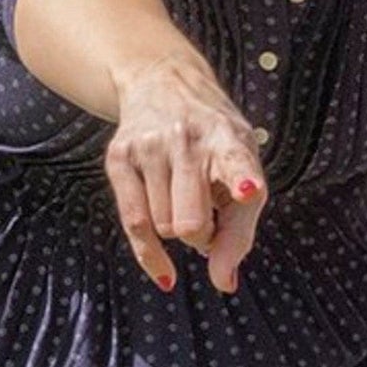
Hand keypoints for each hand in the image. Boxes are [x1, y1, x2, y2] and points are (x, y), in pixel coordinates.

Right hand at [105, 54, 268, 294]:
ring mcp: (149, 146)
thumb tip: (224, 283)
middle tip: (208, 217)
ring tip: (184, 203)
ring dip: (178, 230)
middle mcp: (187, 139)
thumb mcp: (242, 169)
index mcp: (229, 139)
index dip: (242, 179)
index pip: (236, 162)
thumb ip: (240, 229)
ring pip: (163, 228)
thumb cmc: (215, 141)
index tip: (248, 190)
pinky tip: (166, 274)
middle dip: (202, 236)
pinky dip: (152, 257)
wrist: (163, 83)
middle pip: (191, 222)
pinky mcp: (118, 157)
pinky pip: (134, 225)